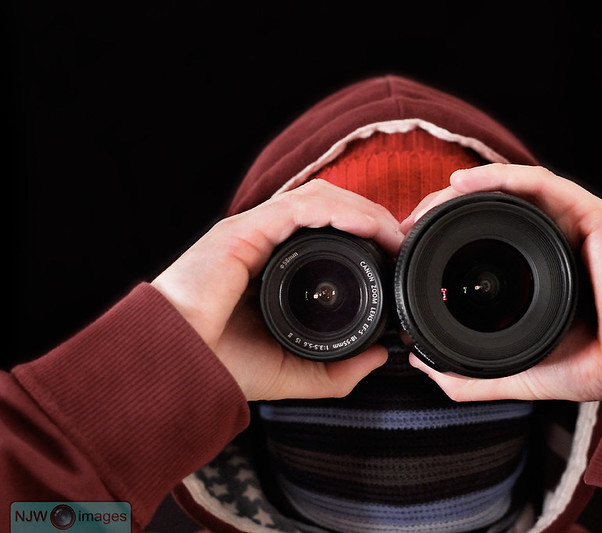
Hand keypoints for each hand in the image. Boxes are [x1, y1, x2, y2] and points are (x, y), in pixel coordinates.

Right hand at [152, 180, 403, 400]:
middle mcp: (267, 244)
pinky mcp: (243, 229)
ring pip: (319, 199)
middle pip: (329, 210)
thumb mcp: (296, 371)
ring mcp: (254, 232)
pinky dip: (337, 210)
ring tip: (392, 233)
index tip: (398, 259)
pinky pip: (298, 205)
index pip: (329, 234)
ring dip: (362, 209)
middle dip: (372, 219)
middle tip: (402, 243)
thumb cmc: (225, 368)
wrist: (180, 369)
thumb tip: (379, 356)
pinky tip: (366, 226)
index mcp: (277, 268)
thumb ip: (338, 370)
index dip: (368, 238)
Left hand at [401, 164, 601, 402]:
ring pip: (512, 188)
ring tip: (428, 204)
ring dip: (467, 189)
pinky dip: (502, 177)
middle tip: (408, 225)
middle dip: (445, 209)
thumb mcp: (515, 371)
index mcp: (539, 266)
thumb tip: (422, 365)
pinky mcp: (594, 216)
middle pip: (493, 207)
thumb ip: (470, 376)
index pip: (485, 236)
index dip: (443, 235)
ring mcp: (574, 225)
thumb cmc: (591, 368)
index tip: (409, 247)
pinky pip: (542, 183)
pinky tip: (463, 184)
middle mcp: (555, 239)